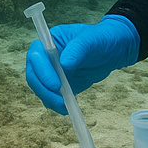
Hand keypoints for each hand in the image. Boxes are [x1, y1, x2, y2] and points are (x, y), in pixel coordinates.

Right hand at [23, 15, 139, 114]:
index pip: (36, 56)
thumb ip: (77, 49)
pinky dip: (56, 104)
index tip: (56, 84)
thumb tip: (64, 64)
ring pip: (40, 88)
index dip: (42, 71)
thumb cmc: (101, 38)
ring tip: (65, 107)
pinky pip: (52, 96)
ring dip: (49, 99)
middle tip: (60, 101)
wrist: (113, 50)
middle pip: (34, 75)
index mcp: (50, 41)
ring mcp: (52, 71)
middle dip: (44, 90)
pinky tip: (67, 108)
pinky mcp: (60, 84)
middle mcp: (46, 57)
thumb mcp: (91, 40)